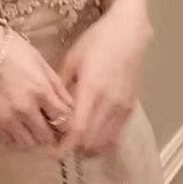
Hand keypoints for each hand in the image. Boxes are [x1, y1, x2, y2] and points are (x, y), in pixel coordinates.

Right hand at [0, 21, 74, 151]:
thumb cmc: (12, 51)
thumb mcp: (40, 63)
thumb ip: (57, 86)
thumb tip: (70, 106)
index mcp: (41, 91)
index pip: (63, 120)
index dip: (67, 124)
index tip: (65, 122)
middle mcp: (25, 109)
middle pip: (47, 136)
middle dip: (52, 134)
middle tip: (50, 129)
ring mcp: (7, 119)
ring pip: (28, 144)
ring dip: (34, 139)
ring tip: (33, 129)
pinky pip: (9, 143)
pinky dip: (17, 140)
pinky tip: (18, 130)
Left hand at [52, 5, 151, 159]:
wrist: (129, 31)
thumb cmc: (97, 41)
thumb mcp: (72, 60)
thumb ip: (61, 87)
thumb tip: (51, 109)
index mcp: (92, 90)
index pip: (78, 131)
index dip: (64, 147)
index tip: (51, 152)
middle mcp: (110, 103)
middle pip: (91, 143)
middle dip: (73, 150)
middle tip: (59, 145)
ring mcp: (123, 107)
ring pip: (105, 143)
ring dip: (88, 148)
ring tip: (74, 142)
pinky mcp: (131, 108)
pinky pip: (116, 135)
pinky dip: (102, 142)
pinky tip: (91, 136)